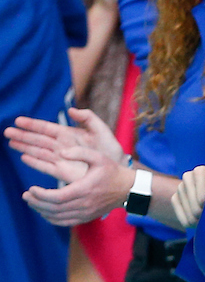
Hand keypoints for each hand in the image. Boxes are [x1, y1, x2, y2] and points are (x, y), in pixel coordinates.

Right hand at [7, 108, 124, 178]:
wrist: (117, 167)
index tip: (18, 120)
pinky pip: (45, 166)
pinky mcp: (63, 171)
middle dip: (23, 135)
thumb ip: (88, 117)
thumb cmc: (110, 148)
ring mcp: (61, 158)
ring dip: (24, 147)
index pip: (47, 128)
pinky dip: (35, 162)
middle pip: (38, 139)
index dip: (33, 125)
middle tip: (7, 131)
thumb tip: (71, 110)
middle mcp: (62, 146)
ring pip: (38, 151)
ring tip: (10, 142)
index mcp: (69, 134)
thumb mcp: (101, 129)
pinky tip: (24, 157)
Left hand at [19, 145, 132, 225]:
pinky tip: (44, 212)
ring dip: (41, 211)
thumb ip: (79, 152)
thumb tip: (61, 153)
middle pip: (54, 209)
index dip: (41, 195)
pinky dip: (51, 219)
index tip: (31, 188)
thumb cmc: (112, 171)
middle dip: (36, 203)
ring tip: (32, 202)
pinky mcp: (86, 218)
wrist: (128, 189)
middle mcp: (84, 204)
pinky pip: (64, 222)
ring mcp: (85, 213)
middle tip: (26, 195)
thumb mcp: (98, 156)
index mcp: (85, 189)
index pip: (57, 197)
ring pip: (57, 217)